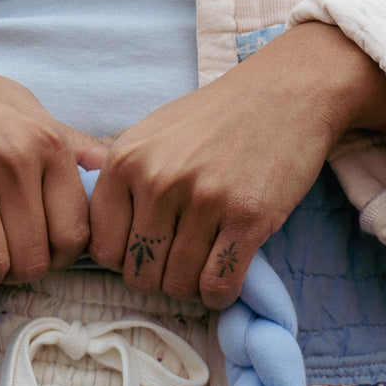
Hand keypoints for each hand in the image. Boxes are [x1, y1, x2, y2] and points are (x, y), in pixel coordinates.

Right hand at [0, 21, 102, 302]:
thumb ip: (69, 142)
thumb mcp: (25, 108)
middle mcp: (12, 156)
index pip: (74, 233)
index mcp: (46, 141)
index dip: (61, 259)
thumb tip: (111, 168)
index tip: (41, 256)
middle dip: (22, 274)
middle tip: (6, 266)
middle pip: (35, 258)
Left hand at [88, 22, 385, 307]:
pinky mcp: (247, 216)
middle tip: (182, 260)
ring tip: (205, 265)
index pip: (102, 250)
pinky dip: (220, 295)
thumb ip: (122, 184)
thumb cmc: (215, 121)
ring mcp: (203, 199)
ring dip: (192, 288)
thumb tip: (98, 246)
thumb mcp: (151, 136)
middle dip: (160, 279)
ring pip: (178, 286)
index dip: (126, 261)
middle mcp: (158, 180)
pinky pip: (218, 285)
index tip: (149, 251)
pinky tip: (226, 280)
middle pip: (139, 276)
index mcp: (125, 161)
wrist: (287, 91)